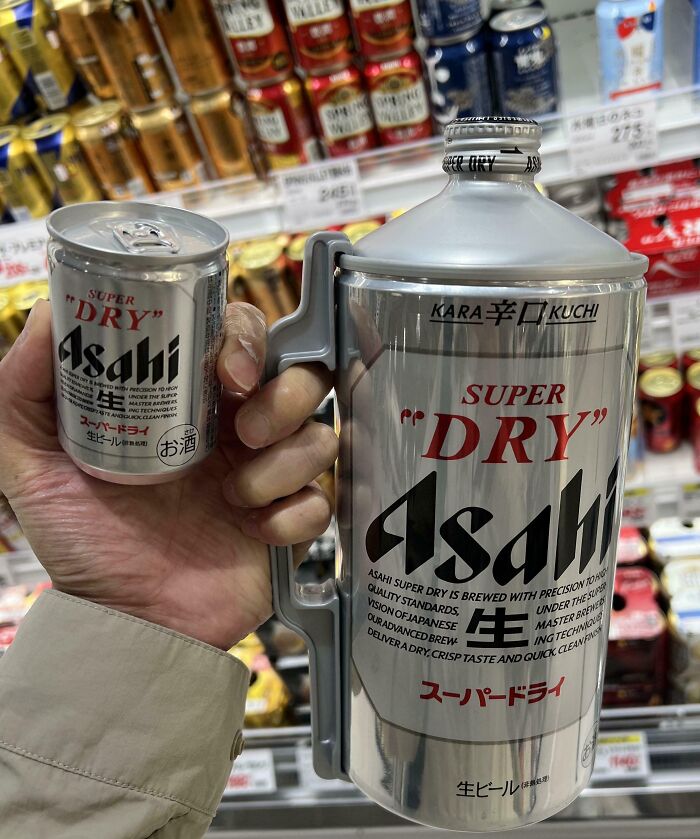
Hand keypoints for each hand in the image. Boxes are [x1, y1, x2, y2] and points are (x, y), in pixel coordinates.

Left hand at [0, 301, 336, 649]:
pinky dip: (294, 514)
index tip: (230, 370)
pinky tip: (254, 530)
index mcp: (191, 405)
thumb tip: (52, 314)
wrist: (123, 619)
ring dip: (286, 461)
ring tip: (238, 493)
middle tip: (244, 430)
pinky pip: (321, 501)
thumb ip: (25, 387)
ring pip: (319, 435)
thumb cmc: (84, 542)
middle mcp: (236, 433)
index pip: (240, 340)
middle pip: (299, 377)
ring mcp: (267, 477)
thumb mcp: (34, 460)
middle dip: (285, 395)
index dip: (248, 339)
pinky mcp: (287, 524)